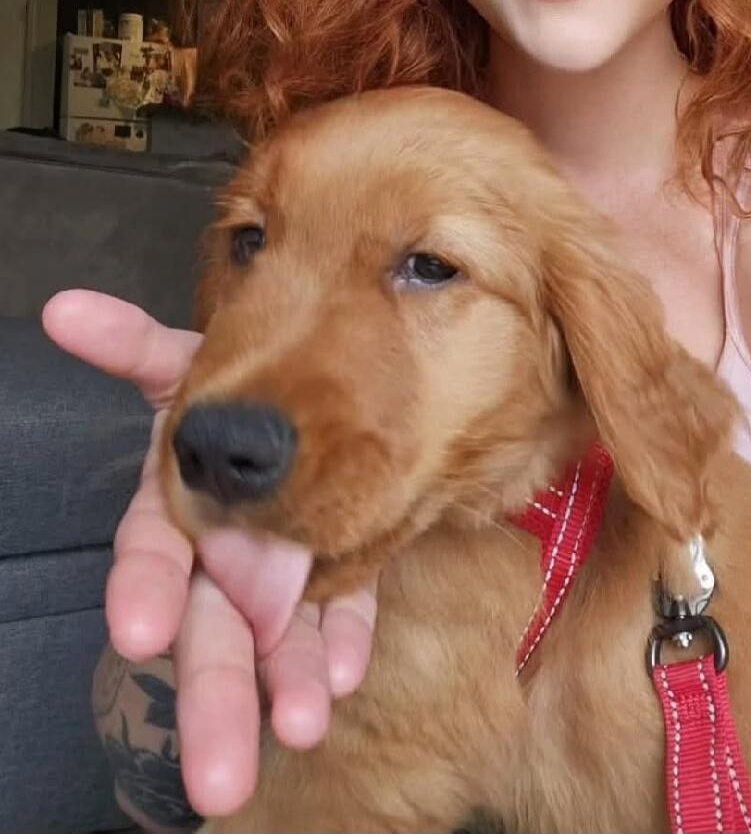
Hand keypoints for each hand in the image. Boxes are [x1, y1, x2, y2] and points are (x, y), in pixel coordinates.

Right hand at [41, 290, 377, 816]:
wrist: (299, 394)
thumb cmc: (228, 390)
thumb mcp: (181, 366)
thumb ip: (128, 345)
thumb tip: (64, 308)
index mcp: (175, 505)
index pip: (149, 556)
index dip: (141, 590)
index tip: (137, 635)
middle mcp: (220, 552)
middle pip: (209, 626)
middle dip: (213, 694)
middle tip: (218, 778)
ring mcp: (278, 569)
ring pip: (276, 634)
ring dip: (287, 682)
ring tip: (304, 728)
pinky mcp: (336, 570)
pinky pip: (340, 608)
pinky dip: (341, 640)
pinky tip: (350, 673)